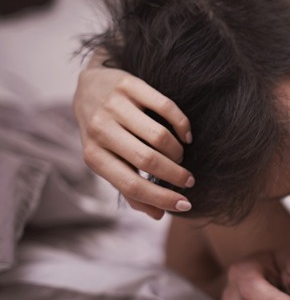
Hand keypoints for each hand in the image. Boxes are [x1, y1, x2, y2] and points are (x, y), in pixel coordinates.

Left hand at [72, 52, 194, 218]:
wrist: (89, 88)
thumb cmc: (105, 134)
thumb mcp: (109, 162)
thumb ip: (130, 188)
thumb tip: (159, 215)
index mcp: (93, 156)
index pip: (130, 184)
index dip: (160, 198)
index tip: (185, 203)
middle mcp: (100, 130)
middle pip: (148, 160)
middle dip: (175, 175)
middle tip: (189, 180)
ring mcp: (114, 105)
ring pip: (159, 135)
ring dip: (177, 152)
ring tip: (180, 156)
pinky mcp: (129, 85)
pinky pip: (166, 107)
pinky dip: (182, 125)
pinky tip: (186, 135)